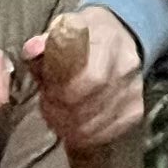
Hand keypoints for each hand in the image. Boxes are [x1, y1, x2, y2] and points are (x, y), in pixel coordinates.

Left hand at [27, 4, 143, 155]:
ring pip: (96, 125)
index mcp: (107, 39)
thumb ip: (45, 43)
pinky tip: (74, 128)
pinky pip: (107, 134)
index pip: (89, 78)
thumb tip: (32, 51)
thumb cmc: (83, 37)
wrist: (118, 38)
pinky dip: (85, 137)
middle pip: (91, 104)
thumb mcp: (62, 30)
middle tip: (47, 111)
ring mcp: (133, 90)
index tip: (46, 93)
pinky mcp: (135, 111)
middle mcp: (126, 65)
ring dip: (70, 129)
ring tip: (57, 119)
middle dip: (61, 113)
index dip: (62, 93)